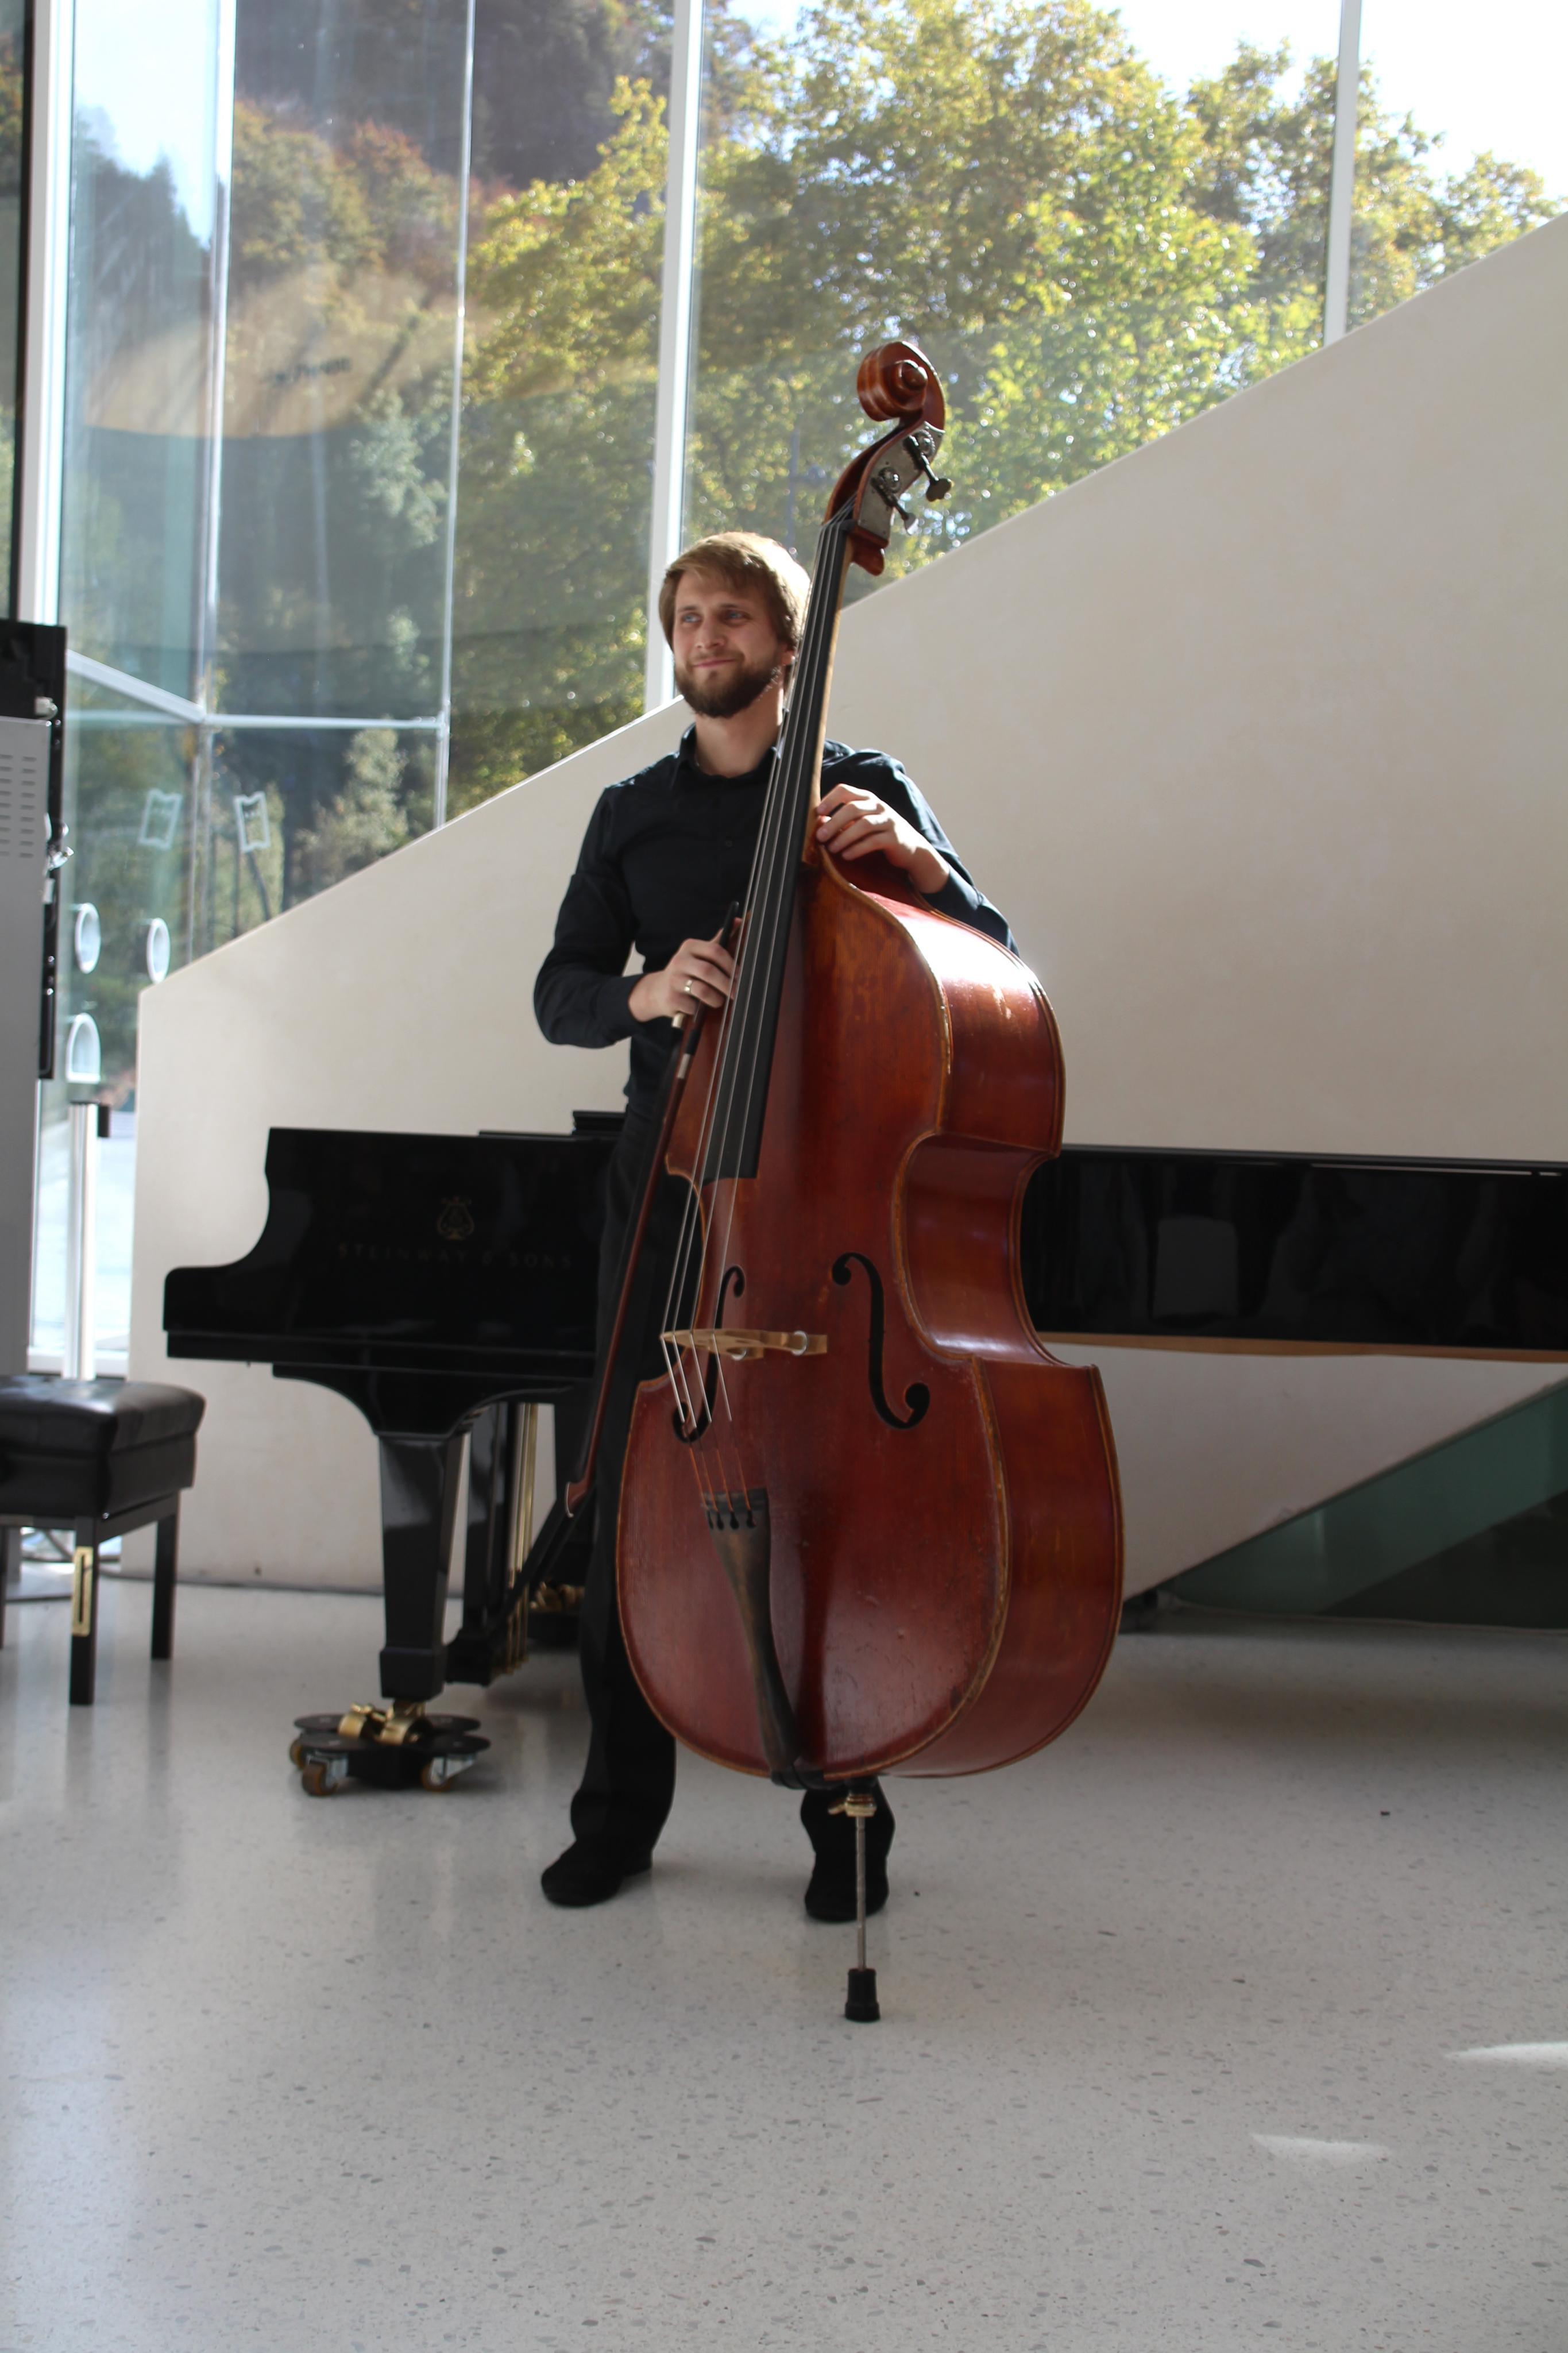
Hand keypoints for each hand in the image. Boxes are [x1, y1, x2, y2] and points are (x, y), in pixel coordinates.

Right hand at [629, 930, 735, 1021]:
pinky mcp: (671, 998)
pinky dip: (700, 1009)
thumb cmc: (687, 971)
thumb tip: (739, 921)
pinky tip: (698, 1007)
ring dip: (716, 999)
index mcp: (689, 946)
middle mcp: (679, 960)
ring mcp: (674, 979)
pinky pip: (694, 1006)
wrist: (659, 990)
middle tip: (736, 993)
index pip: (715, 951)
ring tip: (718, 1001)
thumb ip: (718, 941)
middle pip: (709, 971)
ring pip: (703, 990)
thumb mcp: (699, 954)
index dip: (731, 965)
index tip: (740, 976)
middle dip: (727, 984)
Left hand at [815, 784, 949, 896]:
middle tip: (820, 836)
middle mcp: (878, 806)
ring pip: (863, 824)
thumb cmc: (879, 833)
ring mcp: (888, 821)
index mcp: (867, 798)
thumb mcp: (862, 823)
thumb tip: (820, 821)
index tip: (818, 812)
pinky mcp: (894, 838)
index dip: (830, 800)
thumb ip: (843, 821)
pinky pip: (874, 841)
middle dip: (834, 822)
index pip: (845, 790)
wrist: (911, 848)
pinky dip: (857, 849)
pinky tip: (846, 856)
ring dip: (844, 837)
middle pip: (852, 808)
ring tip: (831, 848)